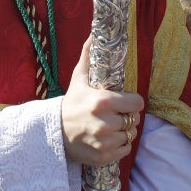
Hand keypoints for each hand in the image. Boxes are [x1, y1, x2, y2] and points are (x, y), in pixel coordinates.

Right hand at [61, 40, 143, 166]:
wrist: (53, 133)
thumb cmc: (71, 103)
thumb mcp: (79, 79)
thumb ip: (89, 56)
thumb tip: (94, 33)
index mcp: (102, 102)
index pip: (137, 103)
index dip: (132, 101)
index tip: (124, 101)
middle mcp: (105, 123)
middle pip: (134, 119)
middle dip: (126, 116)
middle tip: (114, 114)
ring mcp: (105, 142)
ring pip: (130, 135)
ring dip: (124, 131)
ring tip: (110, 126)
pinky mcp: (104, 157)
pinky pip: (124, 150)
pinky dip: (119, 146)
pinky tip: (107, 139)